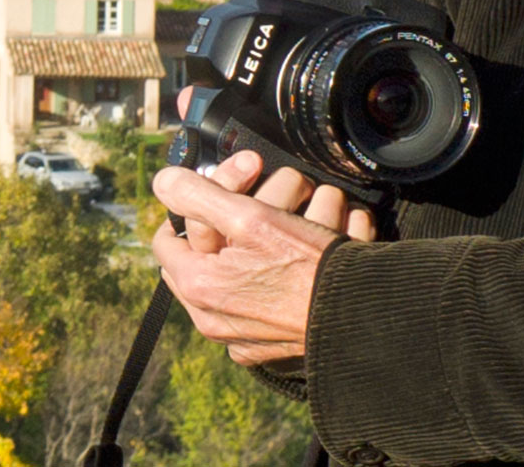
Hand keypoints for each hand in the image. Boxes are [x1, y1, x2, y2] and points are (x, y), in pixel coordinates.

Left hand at [152, 147, 373, 363]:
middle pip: (209, 249)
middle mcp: (212, 317)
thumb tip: (163, 181)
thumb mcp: (253, 219)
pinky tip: (310, 259)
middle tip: (278, 205)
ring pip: (242, 266)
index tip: (219, 190)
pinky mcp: (267, 342)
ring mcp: (239, 333)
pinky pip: (263, 296)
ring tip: (309, 230)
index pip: (168, 239)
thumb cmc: (309, 268)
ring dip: (271, 241)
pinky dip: (283, 274)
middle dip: (243, 217)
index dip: (190, 206)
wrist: (360, 316)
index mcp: (200, 286)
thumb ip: (202, 196)